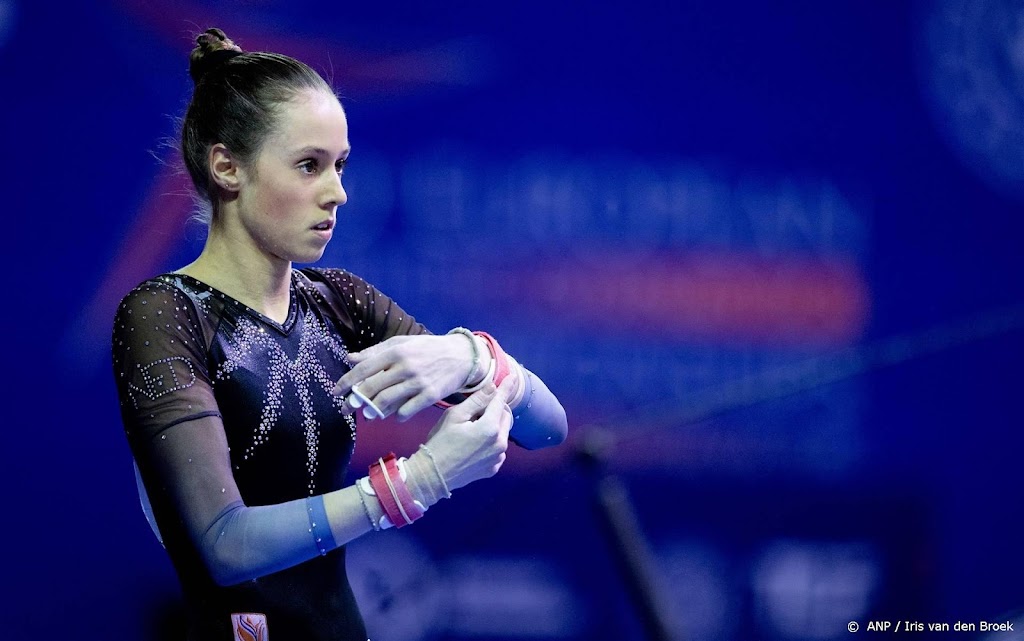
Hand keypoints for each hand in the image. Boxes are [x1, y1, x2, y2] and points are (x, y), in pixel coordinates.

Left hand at [332, 334, 474, 420]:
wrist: (461, 356)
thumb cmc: (427, 349)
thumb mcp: (402, 343)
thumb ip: (375, 351)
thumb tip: (350, 358)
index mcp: (396, 351)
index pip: (365, 368)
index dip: (347, 381)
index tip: (336, 391)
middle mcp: (406, 366)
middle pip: (373, 388)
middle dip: (356, 401)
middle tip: (346, 408)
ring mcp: (418, 382)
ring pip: (387, 402)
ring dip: (373, 411)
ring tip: (368, 414)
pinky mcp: (430, 395)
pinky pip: (406, 411)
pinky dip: (397, 416)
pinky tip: (395, 415)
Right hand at [420, 378, 515, 490]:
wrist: (433, 475)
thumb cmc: (440, 443)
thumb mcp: (455, 416)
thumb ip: (476, 401)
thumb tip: (493, 387)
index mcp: (490, 428)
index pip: (501, 401)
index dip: (506, 387)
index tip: (513, 377)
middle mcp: (499, 444)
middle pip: (505, 416)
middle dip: (496, 409)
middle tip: (475, 411)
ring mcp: (498, 458)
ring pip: (503, 433)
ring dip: (494, 426)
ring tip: (472, 429)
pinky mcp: (493, 468)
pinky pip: (498, 449)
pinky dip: (491, 442)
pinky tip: (474, 444)